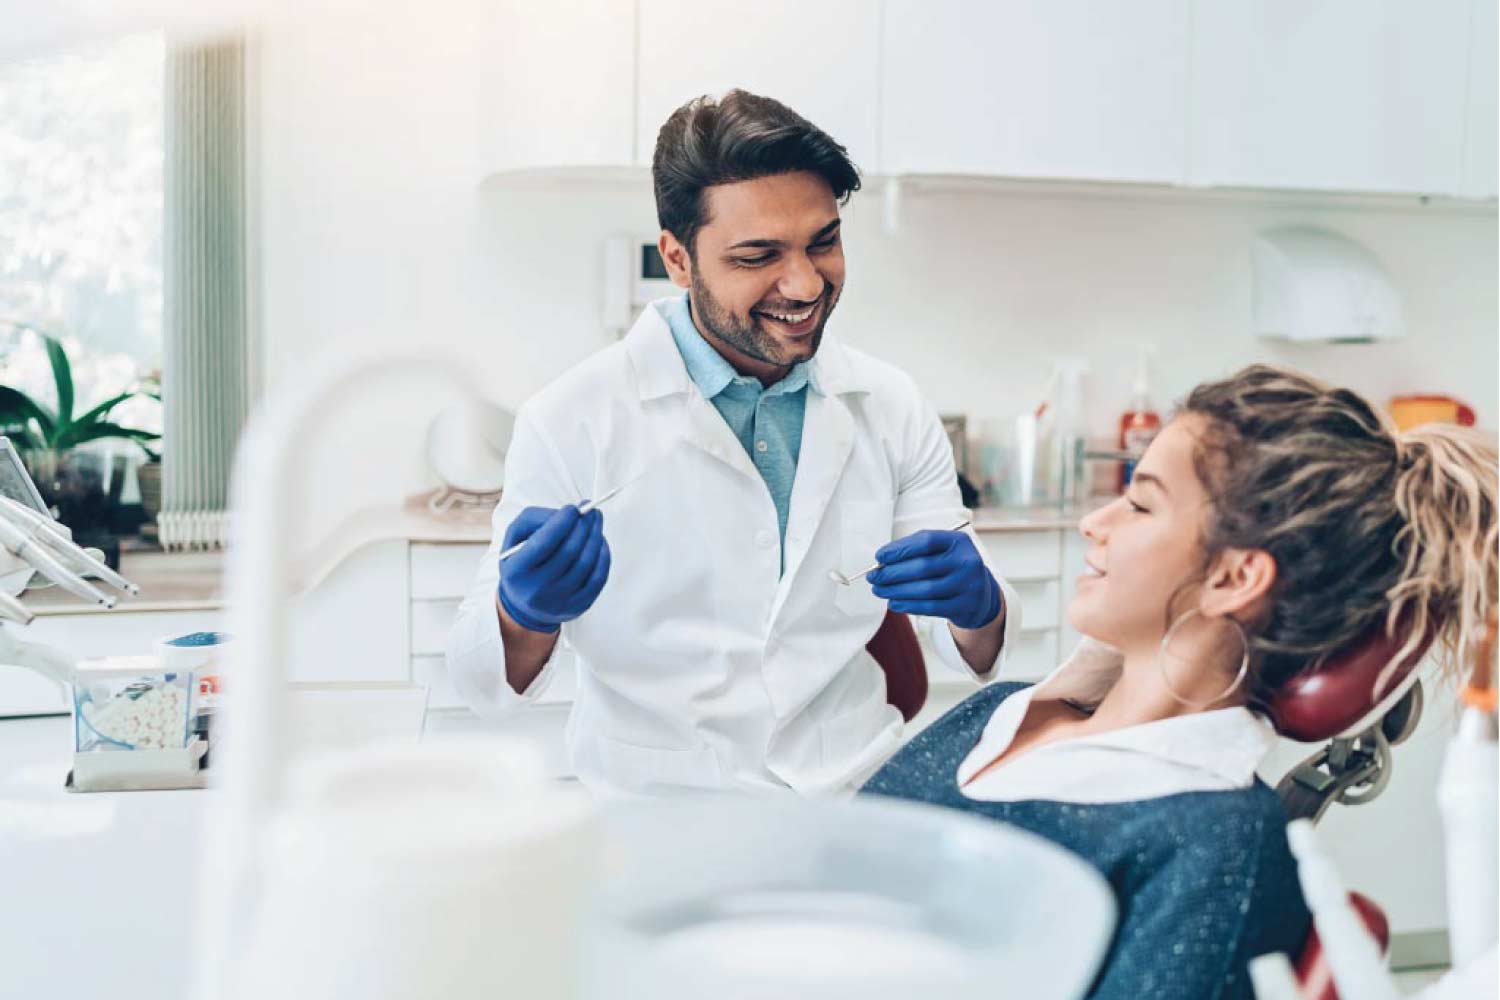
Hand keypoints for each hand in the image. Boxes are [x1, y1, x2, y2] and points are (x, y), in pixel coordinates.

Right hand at [497, 505, 611, 633]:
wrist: (524, 604)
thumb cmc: (521, 561)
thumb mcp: (516, 538)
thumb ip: (535, 518)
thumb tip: (569, 514)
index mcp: (516, 571)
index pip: (544, 543)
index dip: (562, 522)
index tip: (573, 508)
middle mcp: (536, 590)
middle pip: (569, 551)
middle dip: (583, 526)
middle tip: (590, 510)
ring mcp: (558, 602)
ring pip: (586, 563)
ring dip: (595, 537)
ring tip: (595, 522)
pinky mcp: (577, 607)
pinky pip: (598, 578)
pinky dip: (603, 556)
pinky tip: (599, 543)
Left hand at [868, 529, 1001, 630]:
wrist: (980, 594)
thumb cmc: (950, 567)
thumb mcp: (941, 551)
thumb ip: (915, 551)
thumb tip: (882, 561)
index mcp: (958, 542)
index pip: (926, 542)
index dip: (900, 549)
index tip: (879, 557)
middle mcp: (967, 562)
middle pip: (923, 567)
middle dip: (892, 573)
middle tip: (873, 577)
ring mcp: (968, 585)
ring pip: (925, 589)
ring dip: (896, 590)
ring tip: (878, 590)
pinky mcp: (964, 607)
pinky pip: (930, 607)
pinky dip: (908, 605)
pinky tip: (893, 603)